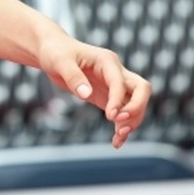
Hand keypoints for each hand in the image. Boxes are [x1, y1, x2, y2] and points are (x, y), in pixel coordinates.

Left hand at [37, 36, 151, 149]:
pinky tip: (116, 142)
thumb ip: (73, 77)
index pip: (121, 81)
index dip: (118, 99)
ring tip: (118, 139)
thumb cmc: (56, 52)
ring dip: (132, 121)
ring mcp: (114, 86)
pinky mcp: (108, 97)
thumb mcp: (60, 62)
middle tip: (120, 124)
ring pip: (135, 104)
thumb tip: (86, 94)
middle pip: (142, 89)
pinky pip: (122, 113)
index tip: (110, 117)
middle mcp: (116, 72)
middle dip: (137, 108)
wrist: (52, 52)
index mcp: (107, 60)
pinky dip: (122, 127)